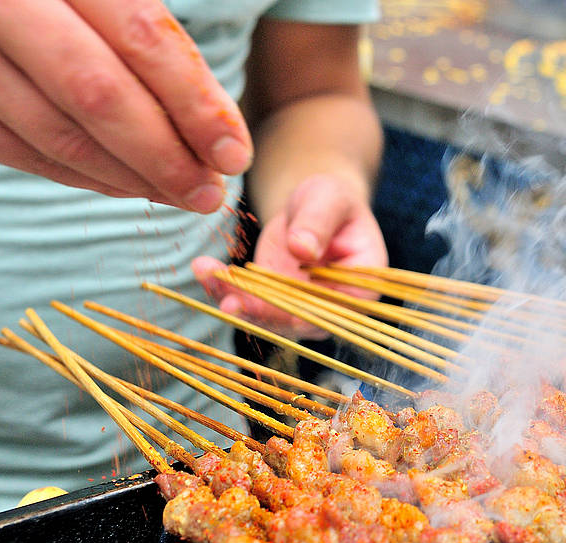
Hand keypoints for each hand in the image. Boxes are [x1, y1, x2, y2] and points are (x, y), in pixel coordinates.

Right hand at [0, 0, 251, 211]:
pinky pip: (14, 147)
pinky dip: (76, 174)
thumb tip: (221, 132)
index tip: (234, 154)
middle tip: (208, 192)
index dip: (195, 102)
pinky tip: (125, 184)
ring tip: (179, 194)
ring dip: (127, 176)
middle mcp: (1, 0)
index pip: (142, 36)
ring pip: (53, 131)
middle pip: (96, 92)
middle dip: (164, 155)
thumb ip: (158, 43)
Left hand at [193, 173, 387, 337]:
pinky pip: (249, 304)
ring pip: (269, 318)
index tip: (277, 306)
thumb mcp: (329, 199)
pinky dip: (224, 289)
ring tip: (208, 274)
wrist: (312, 208)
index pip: (338, 309)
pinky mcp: (275, 304)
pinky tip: (204, 269)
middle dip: (262, 312)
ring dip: (236, 301)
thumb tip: (302, 250)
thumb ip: (319, 223)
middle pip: (299, 320)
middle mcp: (333, 307)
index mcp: (361, 286)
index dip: (308, 313)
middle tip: (229, 299)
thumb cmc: (331, 200)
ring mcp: (302, 309)